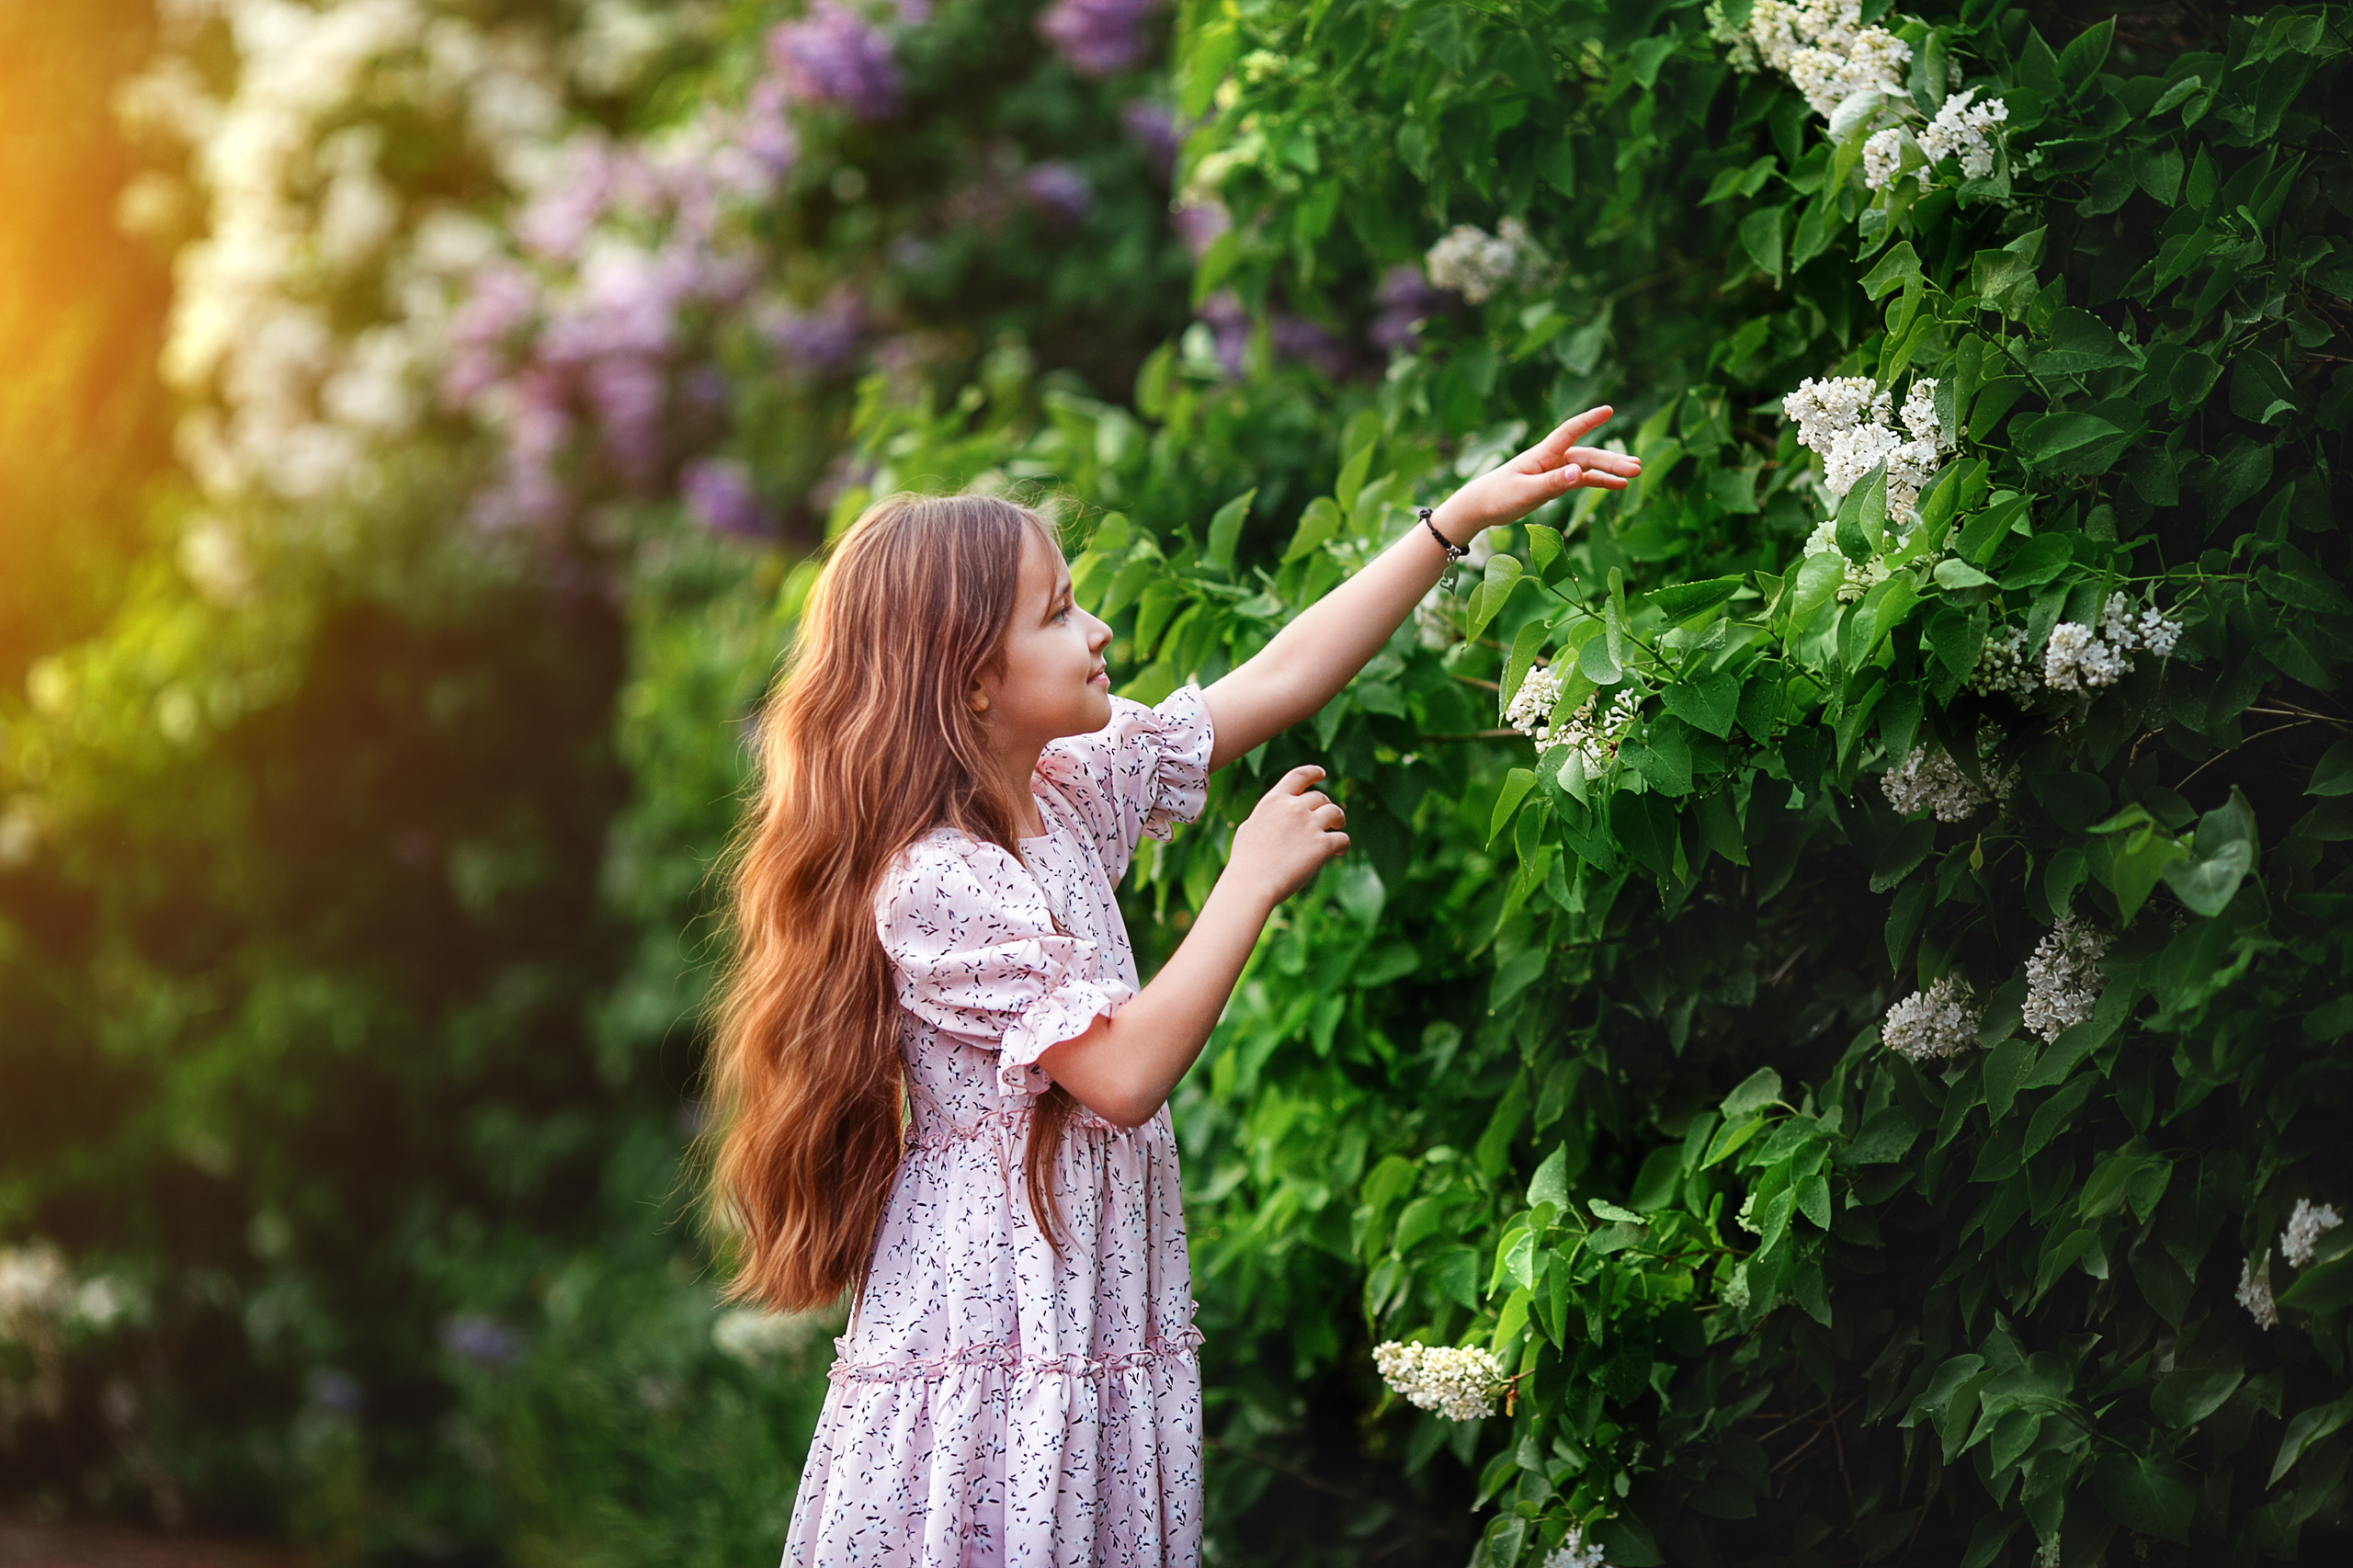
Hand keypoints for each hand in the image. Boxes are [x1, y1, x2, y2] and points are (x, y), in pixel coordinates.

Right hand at [1228, 764, 1348, 905]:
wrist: (1252, 883)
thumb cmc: (1246, 861)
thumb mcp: (1250, 829)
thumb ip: (1267, 818)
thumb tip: (1276, 818)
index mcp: (1274, 800)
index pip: (1299, 775)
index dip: (1313, 772)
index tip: (1321, 773)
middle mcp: (1294, 807)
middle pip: (1320, 798)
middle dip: (1325, 806)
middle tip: (1327, 817)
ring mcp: (1310, 825)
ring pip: (1335, 813)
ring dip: (1338, 819)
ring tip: (1337, 828)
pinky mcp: (1322, 845)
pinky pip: (1342, 838)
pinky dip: (1343, 844)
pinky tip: (1338, 852)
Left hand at [1430, 405, 1641, 541]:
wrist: (1482, 505)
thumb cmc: (1499, 496)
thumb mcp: (1526, 491)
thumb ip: (1552, 483)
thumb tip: (1579, 473)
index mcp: (1543, 453)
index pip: (1569, 431)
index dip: (1588, 420)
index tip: (1608, 410)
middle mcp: (1553, 458)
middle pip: (1587, 455)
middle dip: (1612, 461)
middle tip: (1637, 468)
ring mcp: (1556, 470)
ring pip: (1589, 466)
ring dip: (1611, 469)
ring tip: (1635, 471)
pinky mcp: (1556, 483)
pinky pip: (1583, 480)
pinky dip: (1600, 482)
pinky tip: (1619, 486)